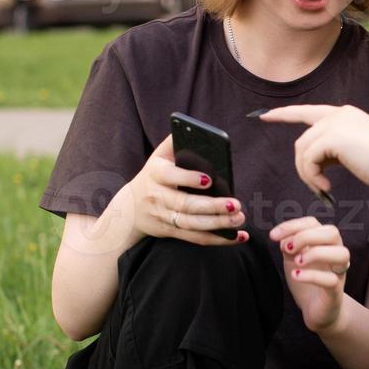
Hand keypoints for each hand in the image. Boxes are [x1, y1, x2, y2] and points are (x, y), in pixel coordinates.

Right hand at [128, 135, 247, 245]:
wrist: (129, 209)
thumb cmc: (154, 176)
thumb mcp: (158, 158)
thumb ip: (174, 142)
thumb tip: (194, 129)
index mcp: (155, 173)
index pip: (170, 176)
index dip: (188, 178)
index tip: (209, 179)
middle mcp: (157, 197)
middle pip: (186, 204)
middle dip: (212, 206)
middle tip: (236, 204)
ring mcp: (163, 217)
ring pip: (192, 224)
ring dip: (218, 224)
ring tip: (239, 218)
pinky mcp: (170, 231)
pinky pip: (195, 238)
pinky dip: (217, 239)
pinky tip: (237, 236)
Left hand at [255, 105, 368, 198]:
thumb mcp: (356, 152)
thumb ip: (335, 150)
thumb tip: (318, 162)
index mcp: (344, 114)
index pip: (307, 111)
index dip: (284, 113)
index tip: (264, 115)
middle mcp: (337, 114)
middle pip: (302, 139)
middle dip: (302, 166)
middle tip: (316, 186)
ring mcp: (334, 123)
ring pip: (302, 150)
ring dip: (307, 174)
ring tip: (322, 188)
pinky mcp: (332, 137)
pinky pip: (308, 159)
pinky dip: (312, 176)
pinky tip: (326, 187)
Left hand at [269, 216, 349, 333]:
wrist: (316, 310)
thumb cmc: (307, 281)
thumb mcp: (293, 259)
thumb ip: (289, 245)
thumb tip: (283, 237)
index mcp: (325, 242)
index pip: (313, 223)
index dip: (292, 225)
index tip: (273, 236)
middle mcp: (336, 253)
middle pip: (332, 233)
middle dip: (306, 236)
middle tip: (288, 249)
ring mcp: (339, 273)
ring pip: (341, 253)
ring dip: (316, 253)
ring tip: (297, 262)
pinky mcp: (336, 291)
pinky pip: (331, 280)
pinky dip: (311, 276)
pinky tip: (296, 275)